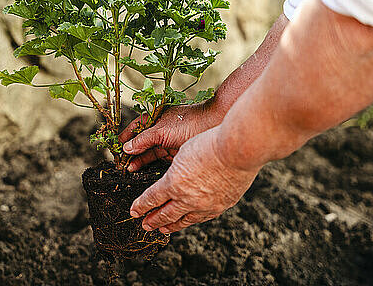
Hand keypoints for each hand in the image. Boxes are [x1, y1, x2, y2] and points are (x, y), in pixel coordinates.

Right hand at [119, 102, 221, 171]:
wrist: (214, 125)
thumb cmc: (189, 121)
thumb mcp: (162, 131)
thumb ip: (143, 140)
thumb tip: (126, 148)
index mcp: (155, 118)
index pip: (135, 128)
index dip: (125, 138)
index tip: (116, 149)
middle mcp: (160, 130)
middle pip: (141, 143)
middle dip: (131, 153)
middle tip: (121, 165)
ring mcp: (168, 142)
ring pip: (149, 154)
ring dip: (139, 161)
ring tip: (129, 171)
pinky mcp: (175, 153)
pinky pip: (160, 161)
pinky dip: (151, 167)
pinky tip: (143, 173)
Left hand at [129, 126, 260, 232]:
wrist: (238, 149)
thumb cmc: (211, 143)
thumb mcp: (183, 151)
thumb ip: (176, 169)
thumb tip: (175, 180)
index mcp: (174, 183)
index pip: (152, 199)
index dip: (141, 206)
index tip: (134, 211)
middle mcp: (188, 198)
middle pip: (166, 214)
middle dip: (153, 220)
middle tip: (145, 225)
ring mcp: (206, 205)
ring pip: (184, 220)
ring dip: (172, 225)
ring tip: (163, 229)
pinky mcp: (221, 206)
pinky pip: (203, 218)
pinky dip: (193, 220)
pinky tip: (190, 220)